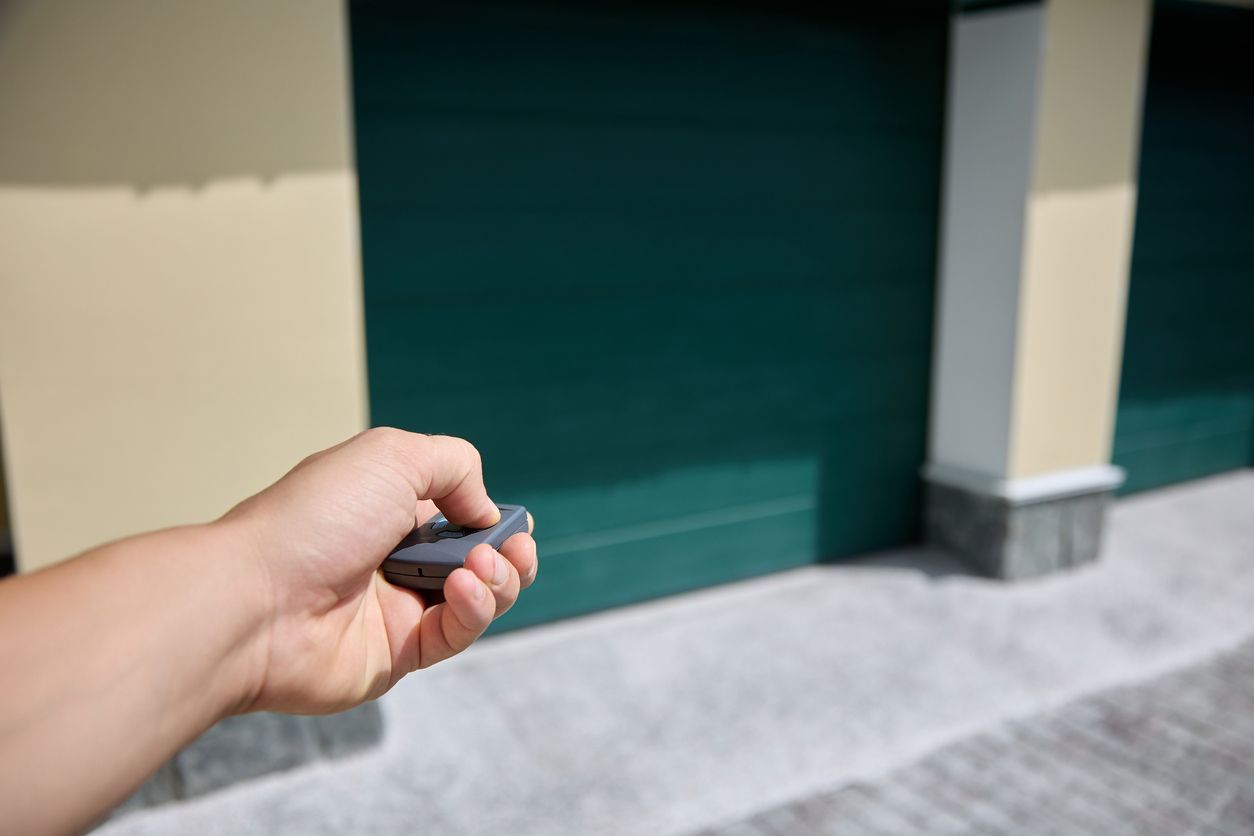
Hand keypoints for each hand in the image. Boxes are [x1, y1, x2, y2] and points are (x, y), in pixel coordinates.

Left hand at [220, 428, 537, 713]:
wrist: (255, 599)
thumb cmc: (314, 519)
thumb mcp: (392, 456)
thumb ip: (454, 465)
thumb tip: (484, 509)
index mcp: (389, 508)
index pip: (461, 513)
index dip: (494, 519)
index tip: (514, 522)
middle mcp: (395, 557)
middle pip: (480, 559)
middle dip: (510, 553)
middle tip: (514, 547)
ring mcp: (396, 608)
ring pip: (477, 600)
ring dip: (498, 579)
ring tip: (480, 567)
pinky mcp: (396, 655)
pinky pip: (454, 635)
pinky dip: (472, 610)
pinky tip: (463, 588)